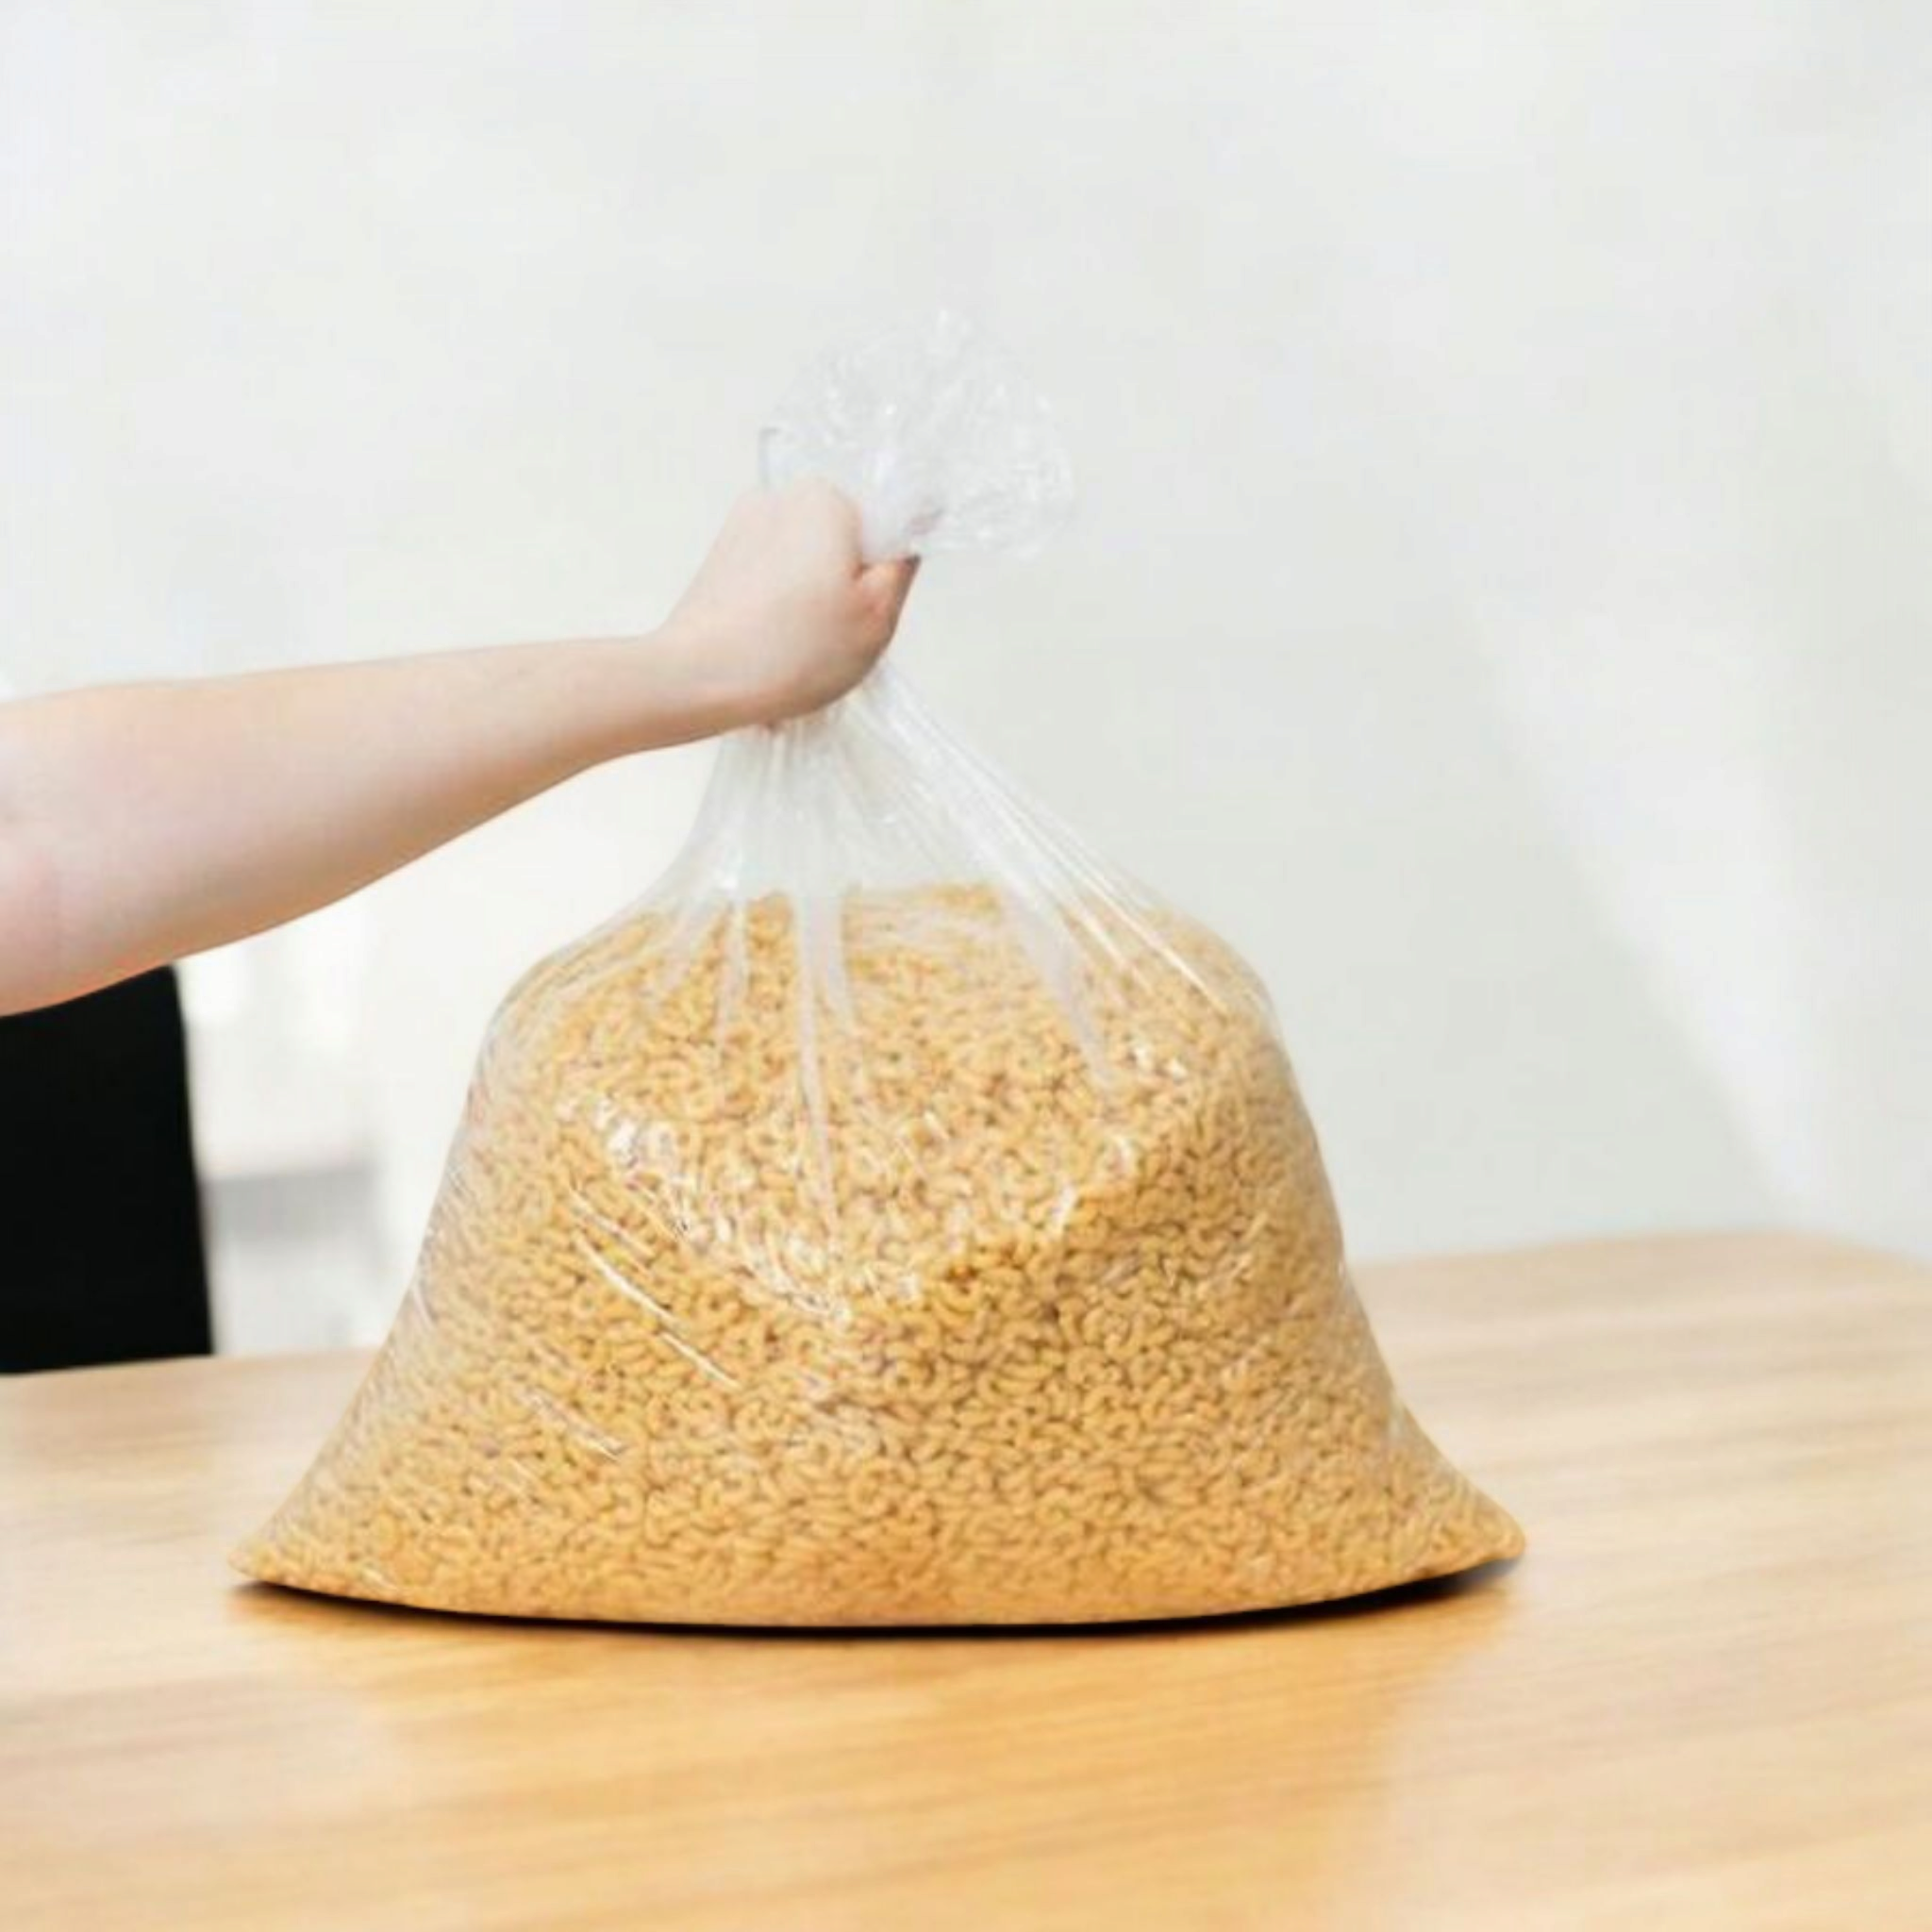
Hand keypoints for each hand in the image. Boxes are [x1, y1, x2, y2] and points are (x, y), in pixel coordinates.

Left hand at [662, 481, 918, 727]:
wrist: (694, 679)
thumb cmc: (788, 652)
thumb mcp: (878, 616)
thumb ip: (902, 565)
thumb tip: (911, 531)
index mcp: (825, 498)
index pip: (885, 524)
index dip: (885, 575)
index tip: (869, 611)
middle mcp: (779, 498)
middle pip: (842, 544)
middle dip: (845, 590)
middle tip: (837, 638)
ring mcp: (743, 527)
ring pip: (805, 566)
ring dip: (810, 606)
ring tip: (799, 649)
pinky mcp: (720, 560)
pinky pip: (770, 582)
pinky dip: (777, 614)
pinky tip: (772, 648)